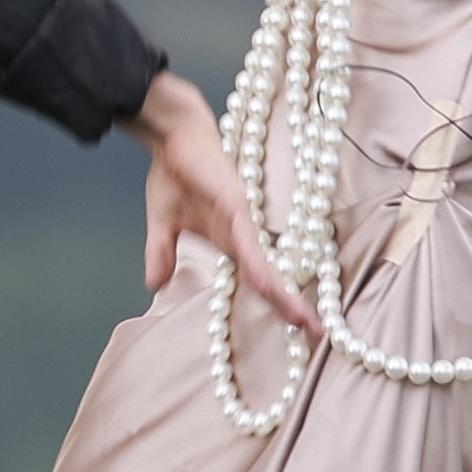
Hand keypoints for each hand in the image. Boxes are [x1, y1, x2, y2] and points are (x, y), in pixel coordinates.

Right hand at [130, 71, 315, 334]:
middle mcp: (245, 235)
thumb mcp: (163, 224)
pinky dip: (259, 265)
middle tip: (317, 335)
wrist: (173, 136)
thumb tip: (154, 286)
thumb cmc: (175, 173)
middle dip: (293, 308)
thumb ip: (161, 254)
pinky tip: (270, 285)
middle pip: (272, 279)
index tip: (296, 330)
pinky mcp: (238, 204)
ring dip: (284, 294)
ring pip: (267, 266)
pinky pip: (250, 242)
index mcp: (232, 242)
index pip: (259, 281)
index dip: (276, 304)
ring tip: (304, 321)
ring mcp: (244, 221)